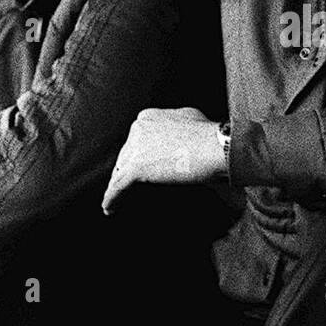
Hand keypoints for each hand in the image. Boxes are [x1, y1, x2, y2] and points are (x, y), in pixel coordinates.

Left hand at [103, 108, 224, 210]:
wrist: (216, 146)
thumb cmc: (210, 136)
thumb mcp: (190, 119)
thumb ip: (175, 126)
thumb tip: (177, 137)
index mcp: (148, 118)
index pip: (136, 140)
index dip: (137, 155)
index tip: (141, 166)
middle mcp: (138, 129)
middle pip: (126, 155)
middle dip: (126, 170)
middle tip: (129, 186)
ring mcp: (135, 148)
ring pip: (120, 171)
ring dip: (117, 186)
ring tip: (116, 200)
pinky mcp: (136, 168)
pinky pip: (118, 186)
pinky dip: (112, 198)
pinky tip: (110, 208)